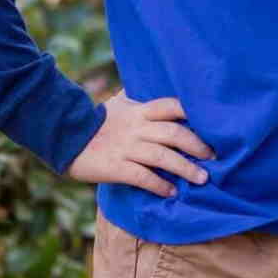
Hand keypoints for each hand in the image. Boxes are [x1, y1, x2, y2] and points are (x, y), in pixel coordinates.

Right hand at [67, 91, 214, 197]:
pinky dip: (159, 185)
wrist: (63, 136)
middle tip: (214, 157)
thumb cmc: (95, 121)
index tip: (214, 123)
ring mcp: (126, 147)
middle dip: (197, 145)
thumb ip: (138, 99)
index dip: (194, 113)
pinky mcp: (115, 167)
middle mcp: (136, 127)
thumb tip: (152, 85)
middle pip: (174, 133)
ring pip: (163, 156)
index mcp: (139, 110)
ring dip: (185, 168)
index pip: (172, 105)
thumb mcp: (118, 104)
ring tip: (202, 178)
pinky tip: (171, 192)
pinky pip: (142, 177)